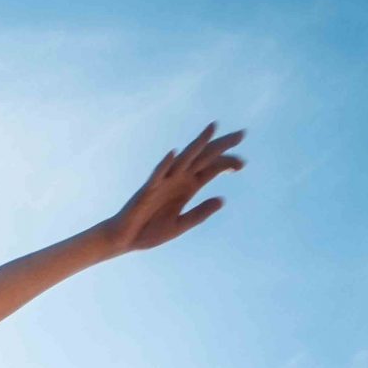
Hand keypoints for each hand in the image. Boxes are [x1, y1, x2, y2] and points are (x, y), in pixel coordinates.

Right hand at [102, 122, 244, 254]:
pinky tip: (174, 153)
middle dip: (222, 145)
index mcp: (188, 188)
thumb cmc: (150, 232)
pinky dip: (165, 164)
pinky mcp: (147, 190)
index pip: (212, 169)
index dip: (228, 163)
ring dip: (198, 144)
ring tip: (213, 128)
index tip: (242, 164)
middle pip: (203, 157)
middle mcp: (178, 180)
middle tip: (242, 134)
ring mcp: (163, 182)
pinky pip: (157, 175)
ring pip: (184, 159)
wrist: (125, 239)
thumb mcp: (180, 225)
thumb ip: (200, 213)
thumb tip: (222, 199)